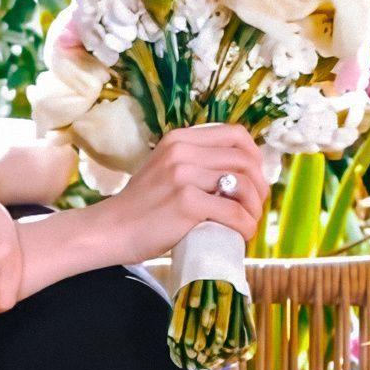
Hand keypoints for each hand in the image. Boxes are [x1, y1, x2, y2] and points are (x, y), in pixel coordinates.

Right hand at [102, 124, 267, 265]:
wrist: (110, 230)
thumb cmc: (140, 207)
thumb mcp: (164, 170)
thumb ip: (194, 163)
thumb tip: (238, 174)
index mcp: (179, 139)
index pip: (235, 135)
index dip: (254, 157)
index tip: (253, 180)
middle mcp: (182, 151)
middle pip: (245, 161)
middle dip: (260, 187)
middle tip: (254, 208)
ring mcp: (183, 175)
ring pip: (244, 186)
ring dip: (254, 209)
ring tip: (248, 223)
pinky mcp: (186, 202)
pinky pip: (233, 212)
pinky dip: (245, 226)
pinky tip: (241, 235)